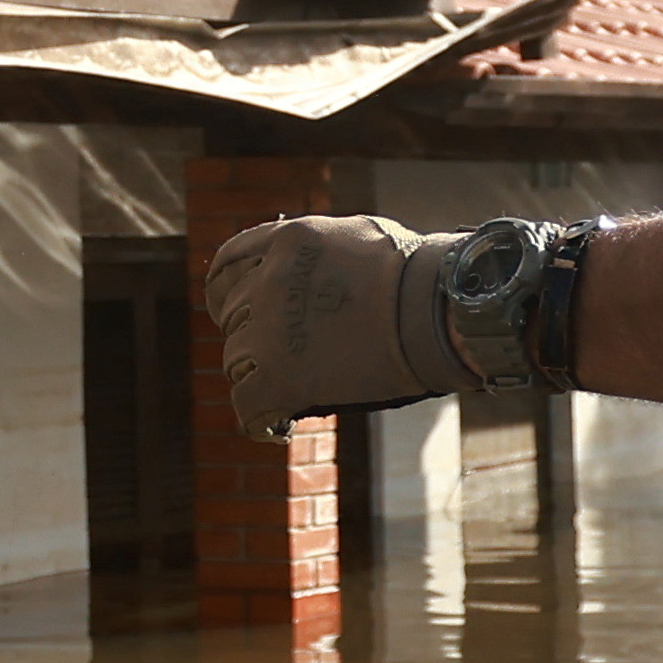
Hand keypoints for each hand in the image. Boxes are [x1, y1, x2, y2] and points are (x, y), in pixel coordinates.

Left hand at [208, 213, 450, 425]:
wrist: (437, 312)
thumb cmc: (415, 275)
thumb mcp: (357, 235)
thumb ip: (316, 250)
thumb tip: (303, 263)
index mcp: (286, 242)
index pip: (226, 267)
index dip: (225, 295)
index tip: (232, 312)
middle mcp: (269, 282)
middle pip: (234, 319)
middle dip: (251, 338)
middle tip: (278, 358)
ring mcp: (270, 331)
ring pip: (236, 362)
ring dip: (257, 377)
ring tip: (284, 393)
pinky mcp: (281, 379)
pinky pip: (247, 406)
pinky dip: (259, 421)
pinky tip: (275, 427)